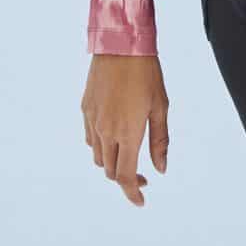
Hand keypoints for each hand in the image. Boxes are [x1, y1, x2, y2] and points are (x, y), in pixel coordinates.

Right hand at [81, 52, 169, 205]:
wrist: (120, 44)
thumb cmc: (146, 73)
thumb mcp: (160, 107)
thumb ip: (159, 141)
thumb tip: (160, 168)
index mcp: (128, 133)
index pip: (126, 176)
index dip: (132, 193)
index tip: (141, 201)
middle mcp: (106, 131)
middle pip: (110, 171)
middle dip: (126, 180)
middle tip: (143, 177)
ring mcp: (93, 120)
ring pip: (98, 157)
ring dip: (113, 164)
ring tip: (129, 156)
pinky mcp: (85, 109)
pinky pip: (91, 139)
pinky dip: (102, 147)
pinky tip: (114, 137)